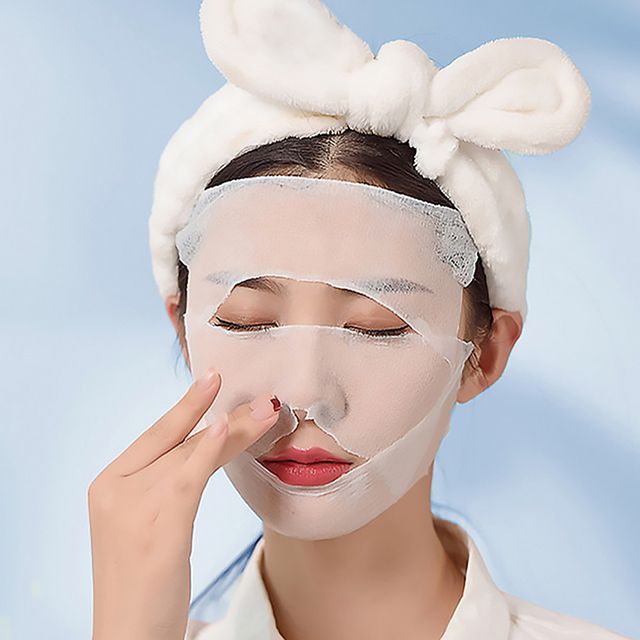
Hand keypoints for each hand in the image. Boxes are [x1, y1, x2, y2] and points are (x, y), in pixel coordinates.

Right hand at [88, 369, 280, 639]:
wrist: (127, 637)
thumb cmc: (144, 582)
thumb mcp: (151, 522)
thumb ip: (170, 482)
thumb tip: (211, 443)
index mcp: (109, 483)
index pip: (157, 436)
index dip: (188, 405)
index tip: (215, 379)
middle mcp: (114, 488)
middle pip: (178, 440)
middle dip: (224, 414)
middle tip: (261, 394)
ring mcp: (130, 507)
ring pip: (191, 454)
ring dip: (235, 430)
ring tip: (268, 409)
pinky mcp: (154, 529)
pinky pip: (188, 479)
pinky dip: (208, 451)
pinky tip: (225, 428)